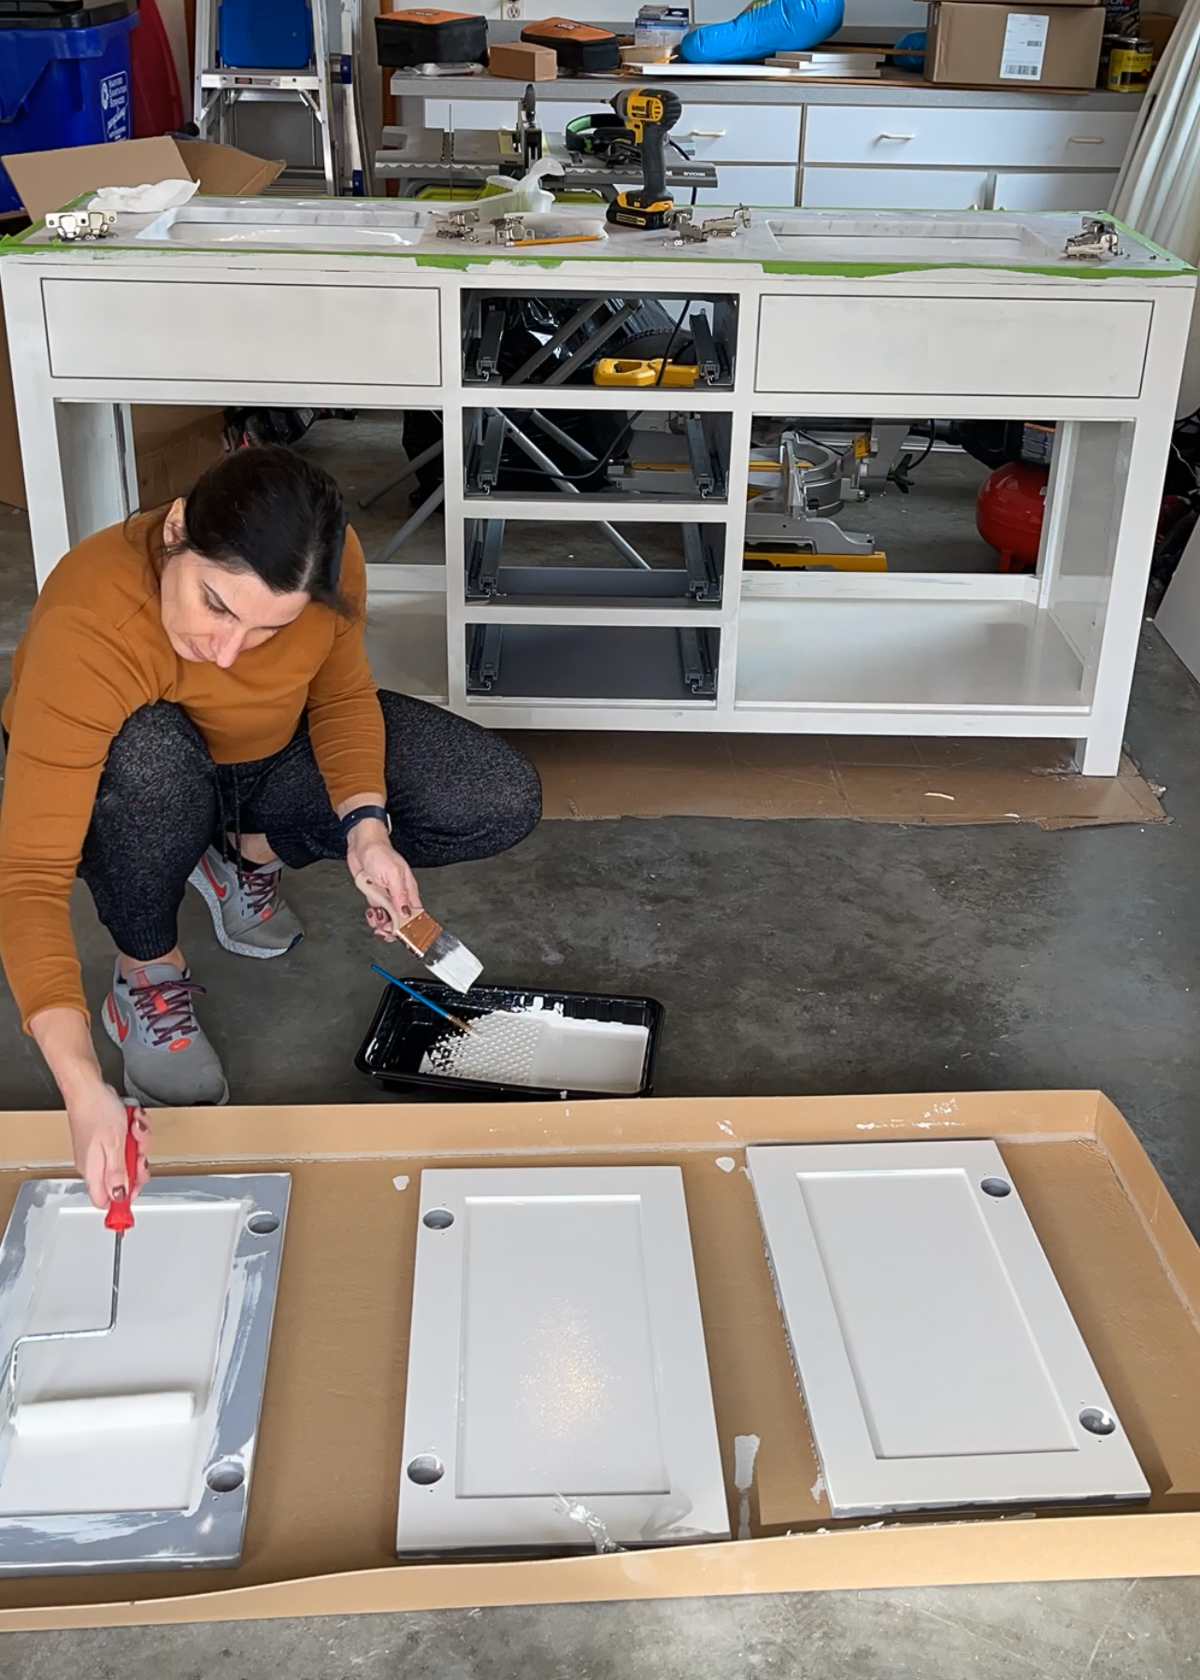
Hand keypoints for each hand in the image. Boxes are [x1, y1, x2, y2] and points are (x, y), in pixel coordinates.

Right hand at [67, 1084, 149, 1210]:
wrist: (88, 1087)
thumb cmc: (97, 1112)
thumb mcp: (114, 1146)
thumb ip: (118, 1174)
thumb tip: (119, 1197)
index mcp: (93, 1171)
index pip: (105, 1200)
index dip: (123, 1199)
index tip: (136, 1191)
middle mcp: (95, 1164)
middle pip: (124, 1178)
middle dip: (138, 1163)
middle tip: (139, 1152)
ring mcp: (102, 1150)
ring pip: (129, 1157)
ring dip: (138, 1142)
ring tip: (134, 1129)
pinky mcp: (108, 1137)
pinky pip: (128, 1141)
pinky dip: (134, 1130)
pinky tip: (132, 1120)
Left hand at [347, 822, 422, 941]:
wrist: (361, 844)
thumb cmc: (380, 853)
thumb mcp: (393, 875)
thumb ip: (400, 896)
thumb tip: (406, 913)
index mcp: (408, 890)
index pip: (415, 913)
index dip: (410, 926)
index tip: (403, 933)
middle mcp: (398, 895)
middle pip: (401, 920)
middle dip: (393, 928)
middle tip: (384, 929)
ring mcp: (386, 896)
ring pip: (387, 918)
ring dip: (381, 923)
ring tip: (376, 918)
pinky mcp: (374, 896)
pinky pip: (376, 912)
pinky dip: (373, 917)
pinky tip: (371, 913)